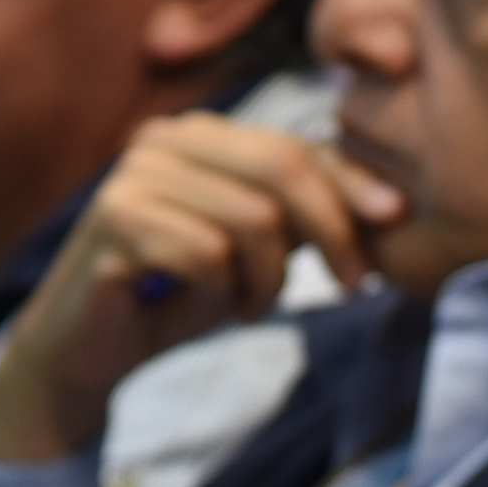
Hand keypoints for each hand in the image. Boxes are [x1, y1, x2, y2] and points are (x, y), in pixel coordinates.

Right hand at [0, 115, 403, 458]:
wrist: (94, 351)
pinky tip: (212, 306)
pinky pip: (207, 252)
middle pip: (281, 168)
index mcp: (201, 135)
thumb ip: (306, 218)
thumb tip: (385, 204)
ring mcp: (134, 176)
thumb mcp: (258, 252)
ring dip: (268, 278)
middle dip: (328, 230)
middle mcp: (164, 140)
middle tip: (347, 284)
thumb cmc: (179, 297)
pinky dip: (223, 291)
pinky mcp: (114, 220)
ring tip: (250, 304)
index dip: (351, 184)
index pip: (295, 146)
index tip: (393, 221)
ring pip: (251, 217)